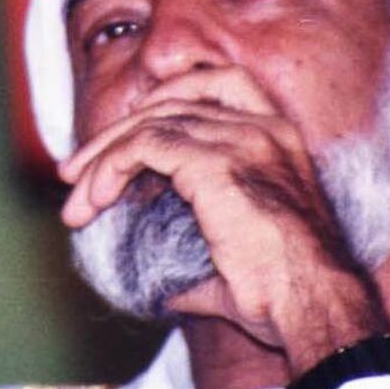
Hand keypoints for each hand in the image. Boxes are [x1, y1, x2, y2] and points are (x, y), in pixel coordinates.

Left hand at [58, 69, 388, 372]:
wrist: (314, 304)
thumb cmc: (286, 295)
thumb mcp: (239, 264)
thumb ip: (198, 263)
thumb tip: (162, 289)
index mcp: (280, 139)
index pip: (220, 84)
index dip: (170, 95)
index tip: (130, 126)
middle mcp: (263, 128)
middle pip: (172, 103)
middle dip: (116, 137)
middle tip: (75, 175)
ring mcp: (241, 140)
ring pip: (150, 122)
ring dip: (103, 158)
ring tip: (76, 200)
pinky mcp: (214, 163)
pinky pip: (146, 145)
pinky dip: (112, 167)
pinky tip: (95, 198)